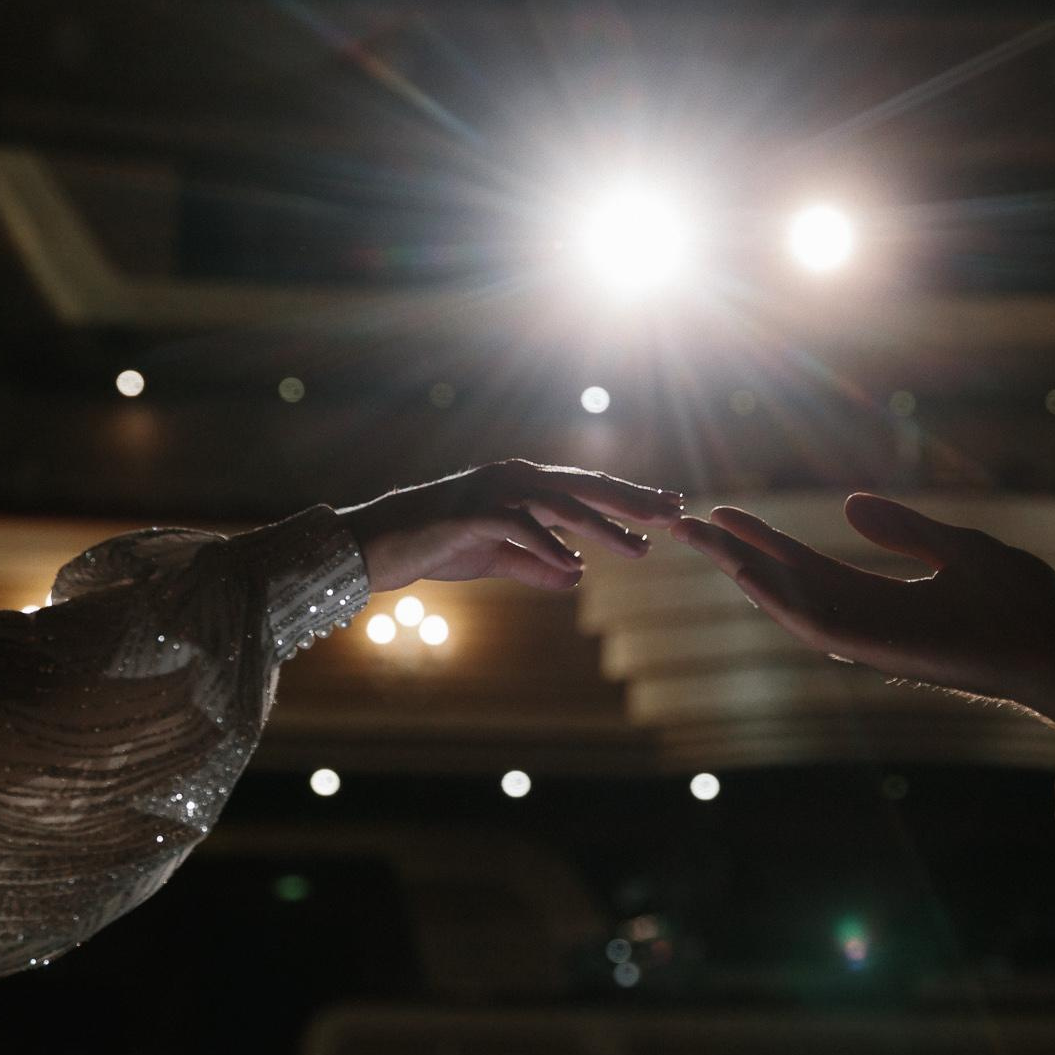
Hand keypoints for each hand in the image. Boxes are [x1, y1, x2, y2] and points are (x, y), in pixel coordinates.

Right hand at [342, 460, 681, 592]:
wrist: (381, 543)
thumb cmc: (438, 546)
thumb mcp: (497, 560)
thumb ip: (537, 565)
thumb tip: (577, 576)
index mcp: (524, 485)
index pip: (587, 489)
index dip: (629, 498)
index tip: (668, 508)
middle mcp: (515, 478)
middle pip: (587, 488)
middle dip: (633, 503)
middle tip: (674, 515)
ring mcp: (495, 491)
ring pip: (562, 506)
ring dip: (604, 529)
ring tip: (640, 552)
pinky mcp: (473, 512)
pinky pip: (520, 528)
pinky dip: (549, 547)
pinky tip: (576, 567)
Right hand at [673, 494, 1054, 727]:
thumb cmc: (1022, 603)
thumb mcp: (956, 547)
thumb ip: (903, 530)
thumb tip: (849, 504)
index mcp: (882, 596)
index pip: (807, 565)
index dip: (764, 539)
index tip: (722, 513)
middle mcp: (867, 620)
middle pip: (785, 584)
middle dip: (733, 555)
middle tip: (681, 525)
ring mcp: (871, 638)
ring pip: (790, 604)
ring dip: (743, 573)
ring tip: (700, 541)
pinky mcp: (882, 650)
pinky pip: (819, 625)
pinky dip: (780, 601)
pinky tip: (746, 574)